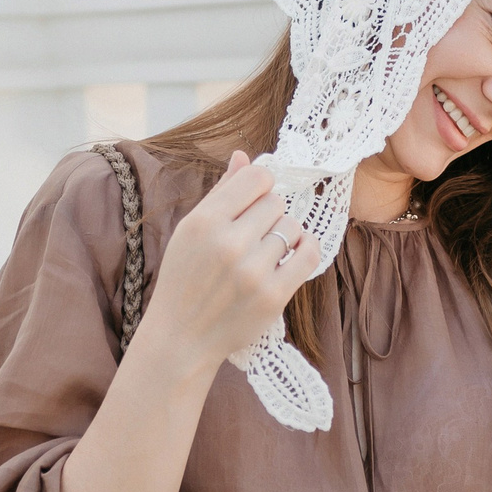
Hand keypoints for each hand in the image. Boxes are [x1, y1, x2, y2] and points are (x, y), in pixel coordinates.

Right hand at [128, 151, 325, 377]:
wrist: (181, 336)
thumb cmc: (185, 278)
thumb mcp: (191, 231)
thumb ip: (221, 192)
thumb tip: (244, 156)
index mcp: (204, 222)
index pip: (257, 177)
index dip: (260, 185)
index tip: (253, 201)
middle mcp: (228, 244)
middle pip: (276, 202)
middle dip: (267, 215)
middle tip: (250, 237)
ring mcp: (253, 272)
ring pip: (292, 227)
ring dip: (283, 236)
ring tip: (262, 253)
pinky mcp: (273, 296)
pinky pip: (309, 253)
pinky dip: (306, 248)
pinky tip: (292, 254)